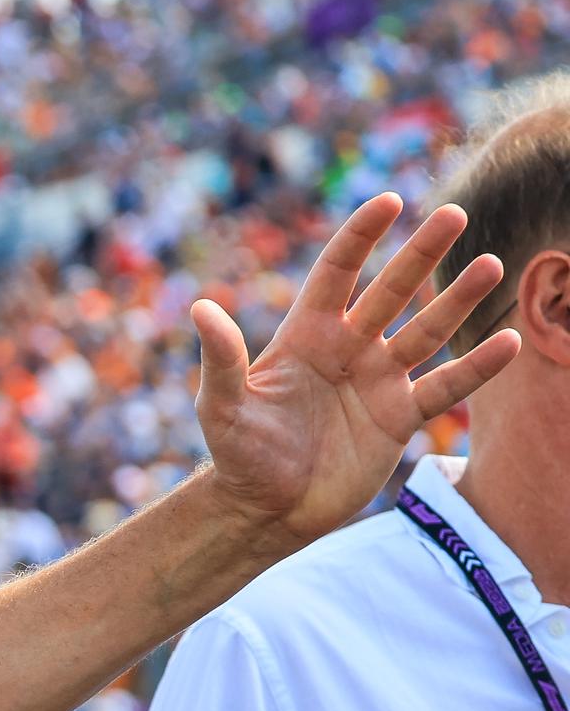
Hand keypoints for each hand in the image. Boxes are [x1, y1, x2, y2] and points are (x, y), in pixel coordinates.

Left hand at [192, 193, 519, 546]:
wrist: (267, 508)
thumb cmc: (238, 454)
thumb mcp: (222, 406)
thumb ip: (220, 358)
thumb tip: (200, 308)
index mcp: (306, 335)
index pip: (337, 272)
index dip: (360, 237)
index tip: (389, 201)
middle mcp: (348, 349)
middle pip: (391, 291)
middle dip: (421, 254)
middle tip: (455, 215)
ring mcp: (378, 381)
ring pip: (427, 332)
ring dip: (458, 301)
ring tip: (491, 266)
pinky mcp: (400, 418)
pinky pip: (445, 388)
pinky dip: (476, 368)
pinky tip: (510, 342)